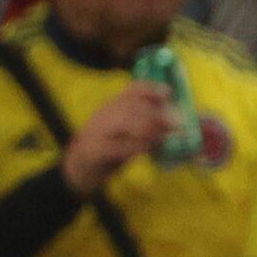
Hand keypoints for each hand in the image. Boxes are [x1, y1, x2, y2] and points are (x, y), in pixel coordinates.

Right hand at [61, 82, 175, 196]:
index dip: (151, 89)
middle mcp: (105, 115)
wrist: (79, 167)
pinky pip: (116, 146)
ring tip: (165, 136)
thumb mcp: (127, 130)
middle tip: (177, 123)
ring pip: (123, 122)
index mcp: (113, 106)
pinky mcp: (94, 150)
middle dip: (156, 113)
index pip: (131, 90)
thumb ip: (146, 123)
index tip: (169, 93)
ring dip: (149, 128)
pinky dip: (134, 147)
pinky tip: (148, 150)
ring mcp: (97, 132)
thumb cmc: (110, 147)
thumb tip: (175, 119)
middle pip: (131, 106)